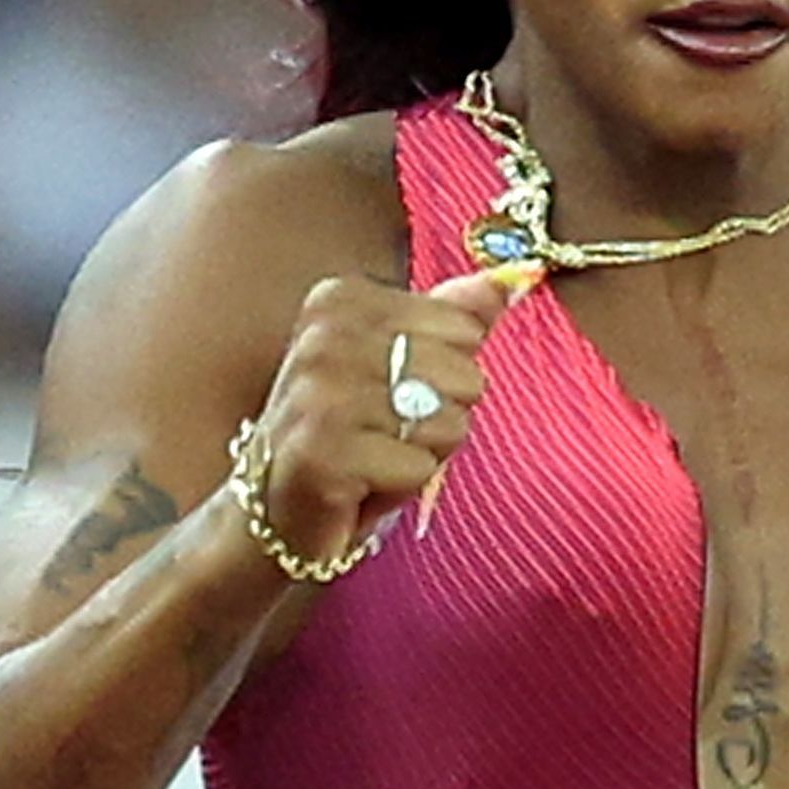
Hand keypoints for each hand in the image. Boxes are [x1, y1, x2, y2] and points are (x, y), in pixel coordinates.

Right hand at [251, 267, 519, 571]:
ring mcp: (321, 394)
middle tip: (384, 436)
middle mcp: (326, 336)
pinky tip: (360, 488)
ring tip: (375, 460)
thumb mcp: (398, 363)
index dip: (443, 377)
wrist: (274, 511)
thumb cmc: (345, 435)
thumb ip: (452, 316)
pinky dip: (401, 488)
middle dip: (439, 419)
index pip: (464, 330)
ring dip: (421, 456)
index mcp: (342, 300)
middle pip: (463, 375)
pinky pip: (419, 468)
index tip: (389, 396)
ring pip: (446, 424)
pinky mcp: (324, 453)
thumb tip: (514, 277)